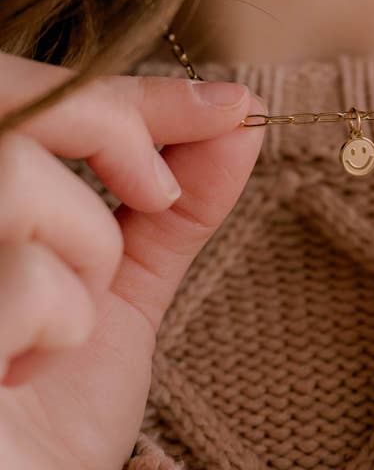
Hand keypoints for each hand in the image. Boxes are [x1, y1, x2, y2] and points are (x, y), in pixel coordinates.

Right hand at [0, 52, 264, 469]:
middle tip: (158, 190)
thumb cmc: (57, 398)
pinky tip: (24, 373)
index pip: (37, 96)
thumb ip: (175, 203)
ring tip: (67, 323)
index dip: (134, 90)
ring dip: (88, 255)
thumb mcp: (125, 283)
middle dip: (117, 130)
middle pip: (21, 111)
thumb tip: (236, 120)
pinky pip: (24, 280)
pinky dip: (63, 324)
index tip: (230, 104)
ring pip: (20, 185)